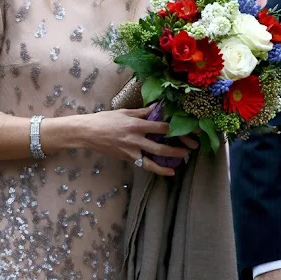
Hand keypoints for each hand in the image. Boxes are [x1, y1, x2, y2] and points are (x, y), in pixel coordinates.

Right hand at [82, 104, 197, 176]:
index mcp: (136, 124)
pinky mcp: (127, 158)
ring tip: (183, 159)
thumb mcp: (124, 112)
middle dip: (178, 146)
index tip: (189, 129)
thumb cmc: (104, 120)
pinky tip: (169, 172)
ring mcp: (131, 150)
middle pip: (161, 144)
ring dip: (170, 159)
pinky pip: (145, 165)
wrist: (87, 133)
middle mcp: (135, 138)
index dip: (177, 128)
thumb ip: (142, 112)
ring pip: (154, 158)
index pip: (161, 126)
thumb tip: (157, 107)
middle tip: (192, 147)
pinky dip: (158, 169)